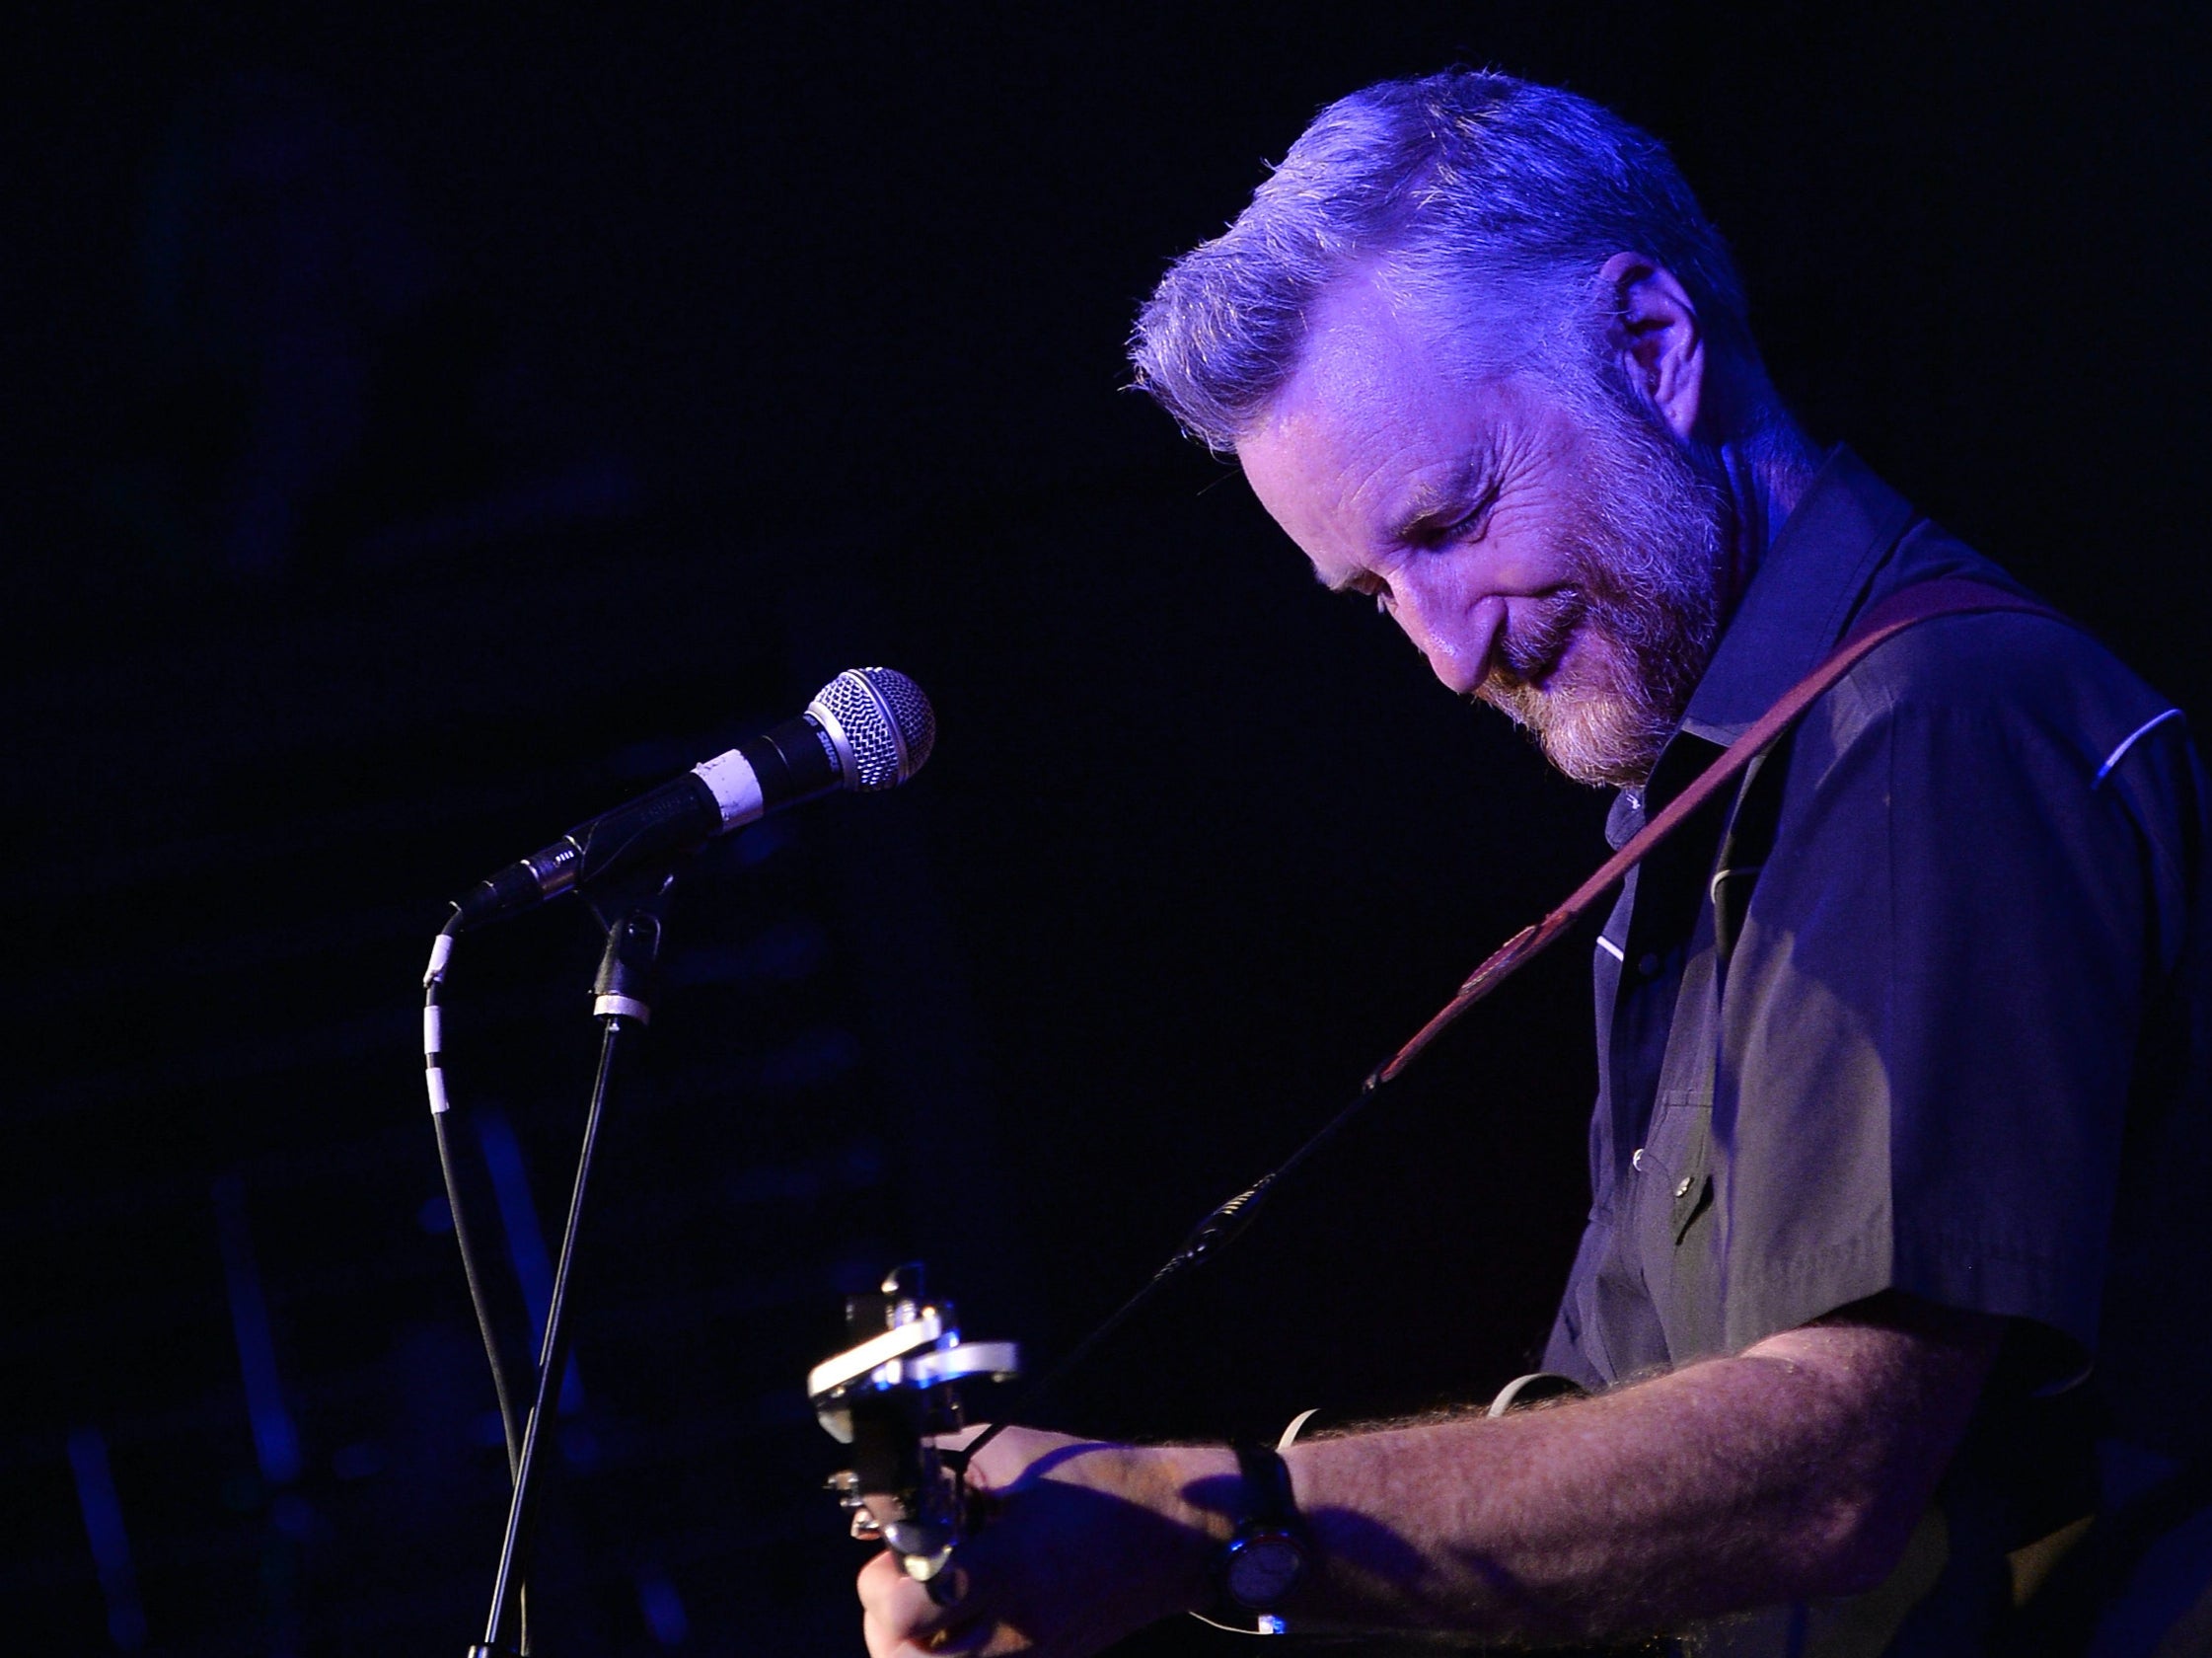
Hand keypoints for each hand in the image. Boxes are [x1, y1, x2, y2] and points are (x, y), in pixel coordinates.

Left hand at [856, 1425, 1235, 1657]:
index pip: (906, 1611)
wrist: (1173, 1531)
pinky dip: (952, 1654)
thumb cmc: (1098, 1483)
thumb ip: (942, 1472)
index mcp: (1007, 1568)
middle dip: (887, 1624)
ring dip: (916, 1646)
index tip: (896, 1551)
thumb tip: (892, 1492)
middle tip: (899, 1584)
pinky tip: (962, 1616)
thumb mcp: (1013, 1454)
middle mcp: (1016, 1628)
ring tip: (928, 1602)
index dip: (883, 1583)